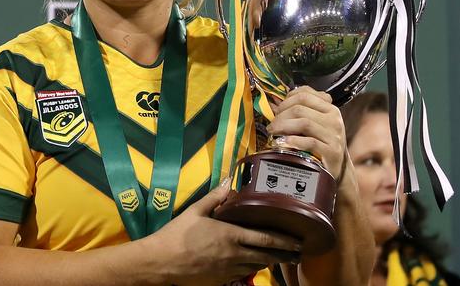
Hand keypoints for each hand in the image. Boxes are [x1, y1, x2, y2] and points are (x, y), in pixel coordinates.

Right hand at [146, 179, 301, 285]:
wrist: (161, 261)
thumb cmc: (177, 234)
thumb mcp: (195, 211)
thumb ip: (215, 198)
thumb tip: (228, 183)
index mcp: (230, 235)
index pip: (265, 239)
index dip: (284, 241)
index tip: (298, 240)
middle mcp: (234, 255)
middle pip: (266, 255)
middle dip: (284, 254)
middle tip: (298, 252)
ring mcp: (228, 270)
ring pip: (256, 266)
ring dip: (270, 261)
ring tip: (281, 257)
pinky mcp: (221, 280)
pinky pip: (243, 273)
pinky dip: (253, 268)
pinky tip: (255, 264)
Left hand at [267, 86, 345, 179]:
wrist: (336, 167)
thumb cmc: (322, 143)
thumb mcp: (316, 123)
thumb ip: (301, 111)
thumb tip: (275, 104)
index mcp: (329, 109)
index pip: (305, 94)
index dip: (286, 101)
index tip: (277, 110)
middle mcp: (334, 119)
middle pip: (300, 109)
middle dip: (281, 116)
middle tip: (272, 125)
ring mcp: (334, 135)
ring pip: (304, 123)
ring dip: (283, 127)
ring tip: (273, 133)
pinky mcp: (332, 151)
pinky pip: (310, 142)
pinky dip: (294, 141)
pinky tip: (283, 142)